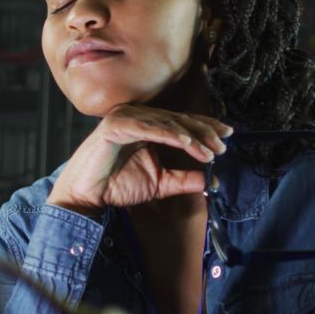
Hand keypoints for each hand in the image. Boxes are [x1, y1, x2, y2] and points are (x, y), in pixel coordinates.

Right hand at [46, 105, 232, 215]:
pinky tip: (187, 144)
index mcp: (146, 125)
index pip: (181, 122)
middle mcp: (137, 117)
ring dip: (191, 136)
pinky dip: (169, 135)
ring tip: (209, 150)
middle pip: (178, 119)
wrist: (86, 196)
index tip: (227, 136)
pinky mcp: (115, 126)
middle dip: (204, 132)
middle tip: (222, 146)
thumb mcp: (158, 183)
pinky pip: (148, 128)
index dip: (205, 127)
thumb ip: (182, 179)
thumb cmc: (116, 186)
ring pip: (166, 122)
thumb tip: (209, 181)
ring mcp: (125, 118)